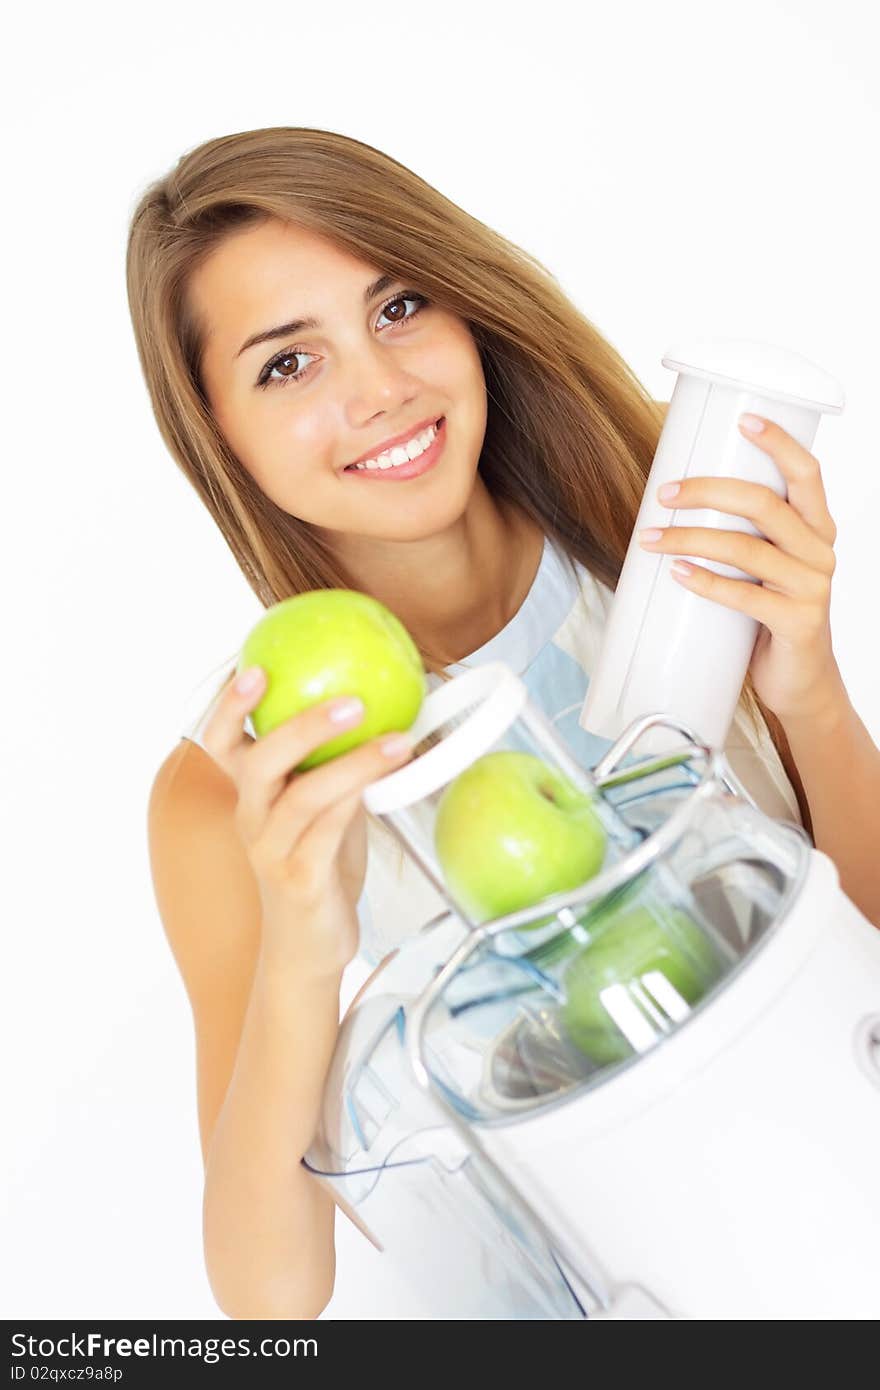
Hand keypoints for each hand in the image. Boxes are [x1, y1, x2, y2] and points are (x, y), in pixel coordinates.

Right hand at [201, 669, 414, 977]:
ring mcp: (272, 851)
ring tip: (396, 740)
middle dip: (301, 725)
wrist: (306, 945)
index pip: (221, 742)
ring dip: (352, 764)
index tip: (251, 664)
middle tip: (351, 700)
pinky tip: (388, 782)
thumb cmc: (315, 866)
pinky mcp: (300, 880)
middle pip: (259, 762)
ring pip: (303, 797)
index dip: (228, 705)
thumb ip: (333, 764)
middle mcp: (252, 818)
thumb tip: (376, 704)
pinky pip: (328, 834)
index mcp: (250, 794)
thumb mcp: (322, 806)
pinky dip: (358, 802)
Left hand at [637, 412, 843, 725]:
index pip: (807, 473)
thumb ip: (742, 535)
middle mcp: (820, 552)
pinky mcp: (797, 622)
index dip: (779, 443)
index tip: (744, 420)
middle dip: (708, 491)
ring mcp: (812, 588)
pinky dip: (705, 581)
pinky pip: (744, 596)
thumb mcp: (764, 568)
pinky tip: (676, 572)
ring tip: (651, 537)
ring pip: (746, 548)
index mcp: (816, 529)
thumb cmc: (771, 616)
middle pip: (765, 504)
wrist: (798, 684)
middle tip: (665, 493)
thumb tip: (675, 500)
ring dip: (690, 537)